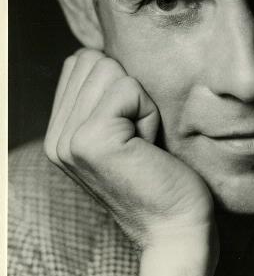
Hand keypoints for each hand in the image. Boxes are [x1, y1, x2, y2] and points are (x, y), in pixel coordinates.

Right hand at [44, 49, 217, 275]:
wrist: (176, 226)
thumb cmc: (161, 173)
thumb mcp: (122, 128)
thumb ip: (101, 94)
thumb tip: (104, 50)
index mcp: (59, 132)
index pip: (81, 61)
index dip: (119, 83)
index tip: (130, 128)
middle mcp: (55, 137)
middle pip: (95, 60)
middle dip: (130, 91)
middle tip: (138, 137)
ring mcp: (69, 139)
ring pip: (112, 70)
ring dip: (140, 102)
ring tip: (142, 142)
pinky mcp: (91, 140)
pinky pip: (129, 88)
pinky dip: (148, 111)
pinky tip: (147, 145)